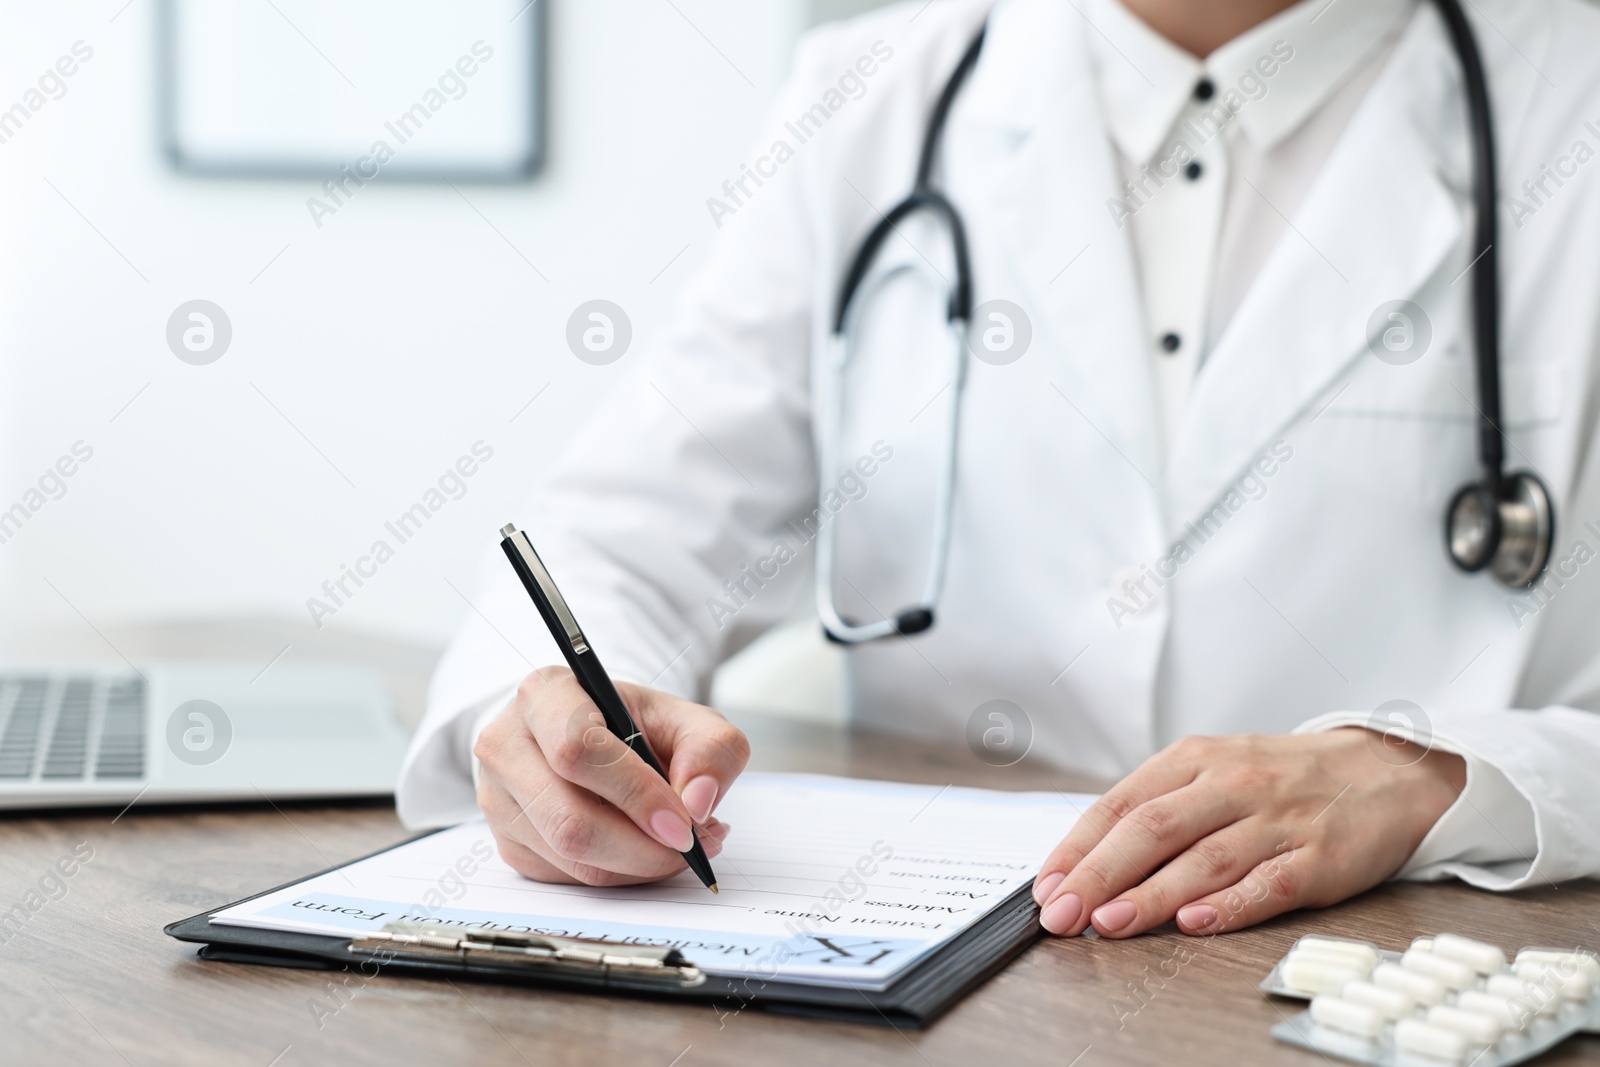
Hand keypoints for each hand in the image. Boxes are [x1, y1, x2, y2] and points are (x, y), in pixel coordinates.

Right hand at [474, 666, 748, 885]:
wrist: (595, 735)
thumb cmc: (636, 723)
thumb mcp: (686, 718)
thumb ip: (711, 749)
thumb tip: (698, 802)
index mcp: (545, 694)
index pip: (577, 750)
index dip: (635, 793)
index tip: (683, 823)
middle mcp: (506, 744)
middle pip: (570, 819)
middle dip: (643, 847)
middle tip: (694, 846)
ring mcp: (498, 799)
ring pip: (570, 857)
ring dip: (639, 864)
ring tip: (682, 845)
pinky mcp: (508, 842)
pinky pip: (568, 878)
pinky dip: (621, 874)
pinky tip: (648, 849)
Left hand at [1032, 729, 1465, 937]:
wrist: (1384, 771)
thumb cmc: (1281, 778)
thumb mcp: (1213, 770)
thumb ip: (1157, 809)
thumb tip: (1087, 861)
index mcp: (1195, 759)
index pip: (1121, 804)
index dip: (1078, 848)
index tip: (1046, 886)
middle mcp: (1231, 784)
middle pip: (1152, 829)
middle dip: (1098, 875)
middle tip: (1061, 913)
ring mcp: (1276, 821)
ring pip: (1202, 860)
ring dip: (1151, 895)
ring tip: (1110, 923)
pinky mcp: (1318, 858)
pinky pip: (1267, 884)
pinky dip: (1228, 905)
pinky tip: (1194, 924)